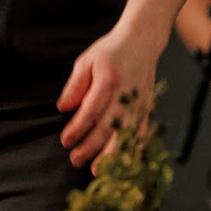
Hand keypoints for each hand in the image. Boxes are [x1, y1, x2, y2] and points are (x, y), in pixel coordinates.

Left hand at [56, 21, 161, 169]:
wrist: (142, 41)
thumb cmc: (111, 50)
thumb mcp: (86, 61)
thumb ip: (75, 86)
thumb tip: (63, 108)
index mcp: (108, 81)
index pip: (90, 111)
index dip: (77, 129)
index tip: (66, 142)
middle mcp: (125, 94)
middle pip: (108, 127)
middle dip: (90, 147)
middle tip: (75, 160)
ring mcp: (139, 102)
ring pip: (125, 134)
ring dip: (111, 155)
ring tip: (97, 170)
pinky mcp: (147, 107)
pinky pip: (141, 132)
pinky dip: (132, 149)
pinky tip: (124, 162)